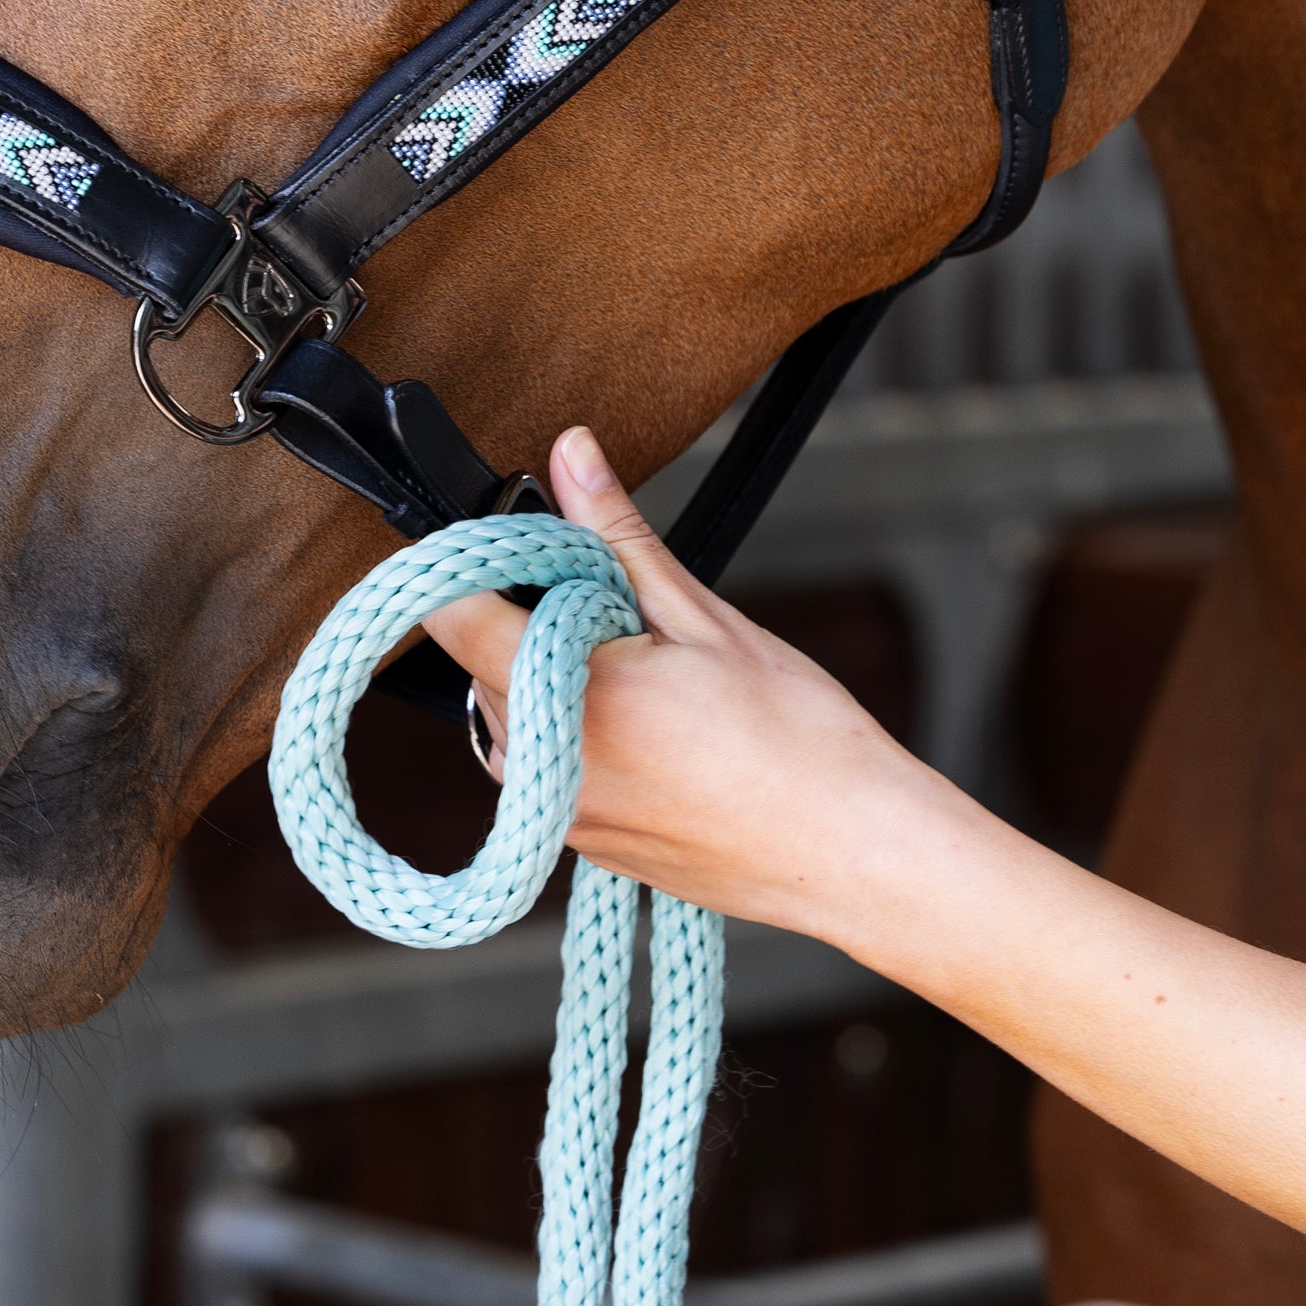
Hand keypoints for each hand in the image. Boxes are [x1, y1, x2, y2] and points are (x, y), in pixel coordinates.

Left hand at [422, 429, 963, 937]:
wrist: (852, 852)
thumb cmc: (797, 739)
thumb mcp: (703, 616)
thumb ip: (616, 535)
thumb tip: (569, 454)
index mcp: (568, 700)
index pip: (452, 616)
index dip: (477, 563)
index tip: (527, 543)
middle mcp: (543, 769)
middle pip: (483, 661)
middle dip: (535, 617)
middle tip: (627, 609)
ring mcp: (560, 815)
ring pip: (511, 712)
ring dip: (554, 674)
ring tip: (653, 674)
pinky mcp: (583, 844)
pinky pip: (546, 762)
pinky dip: (578, 726)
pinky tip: (658, 724)